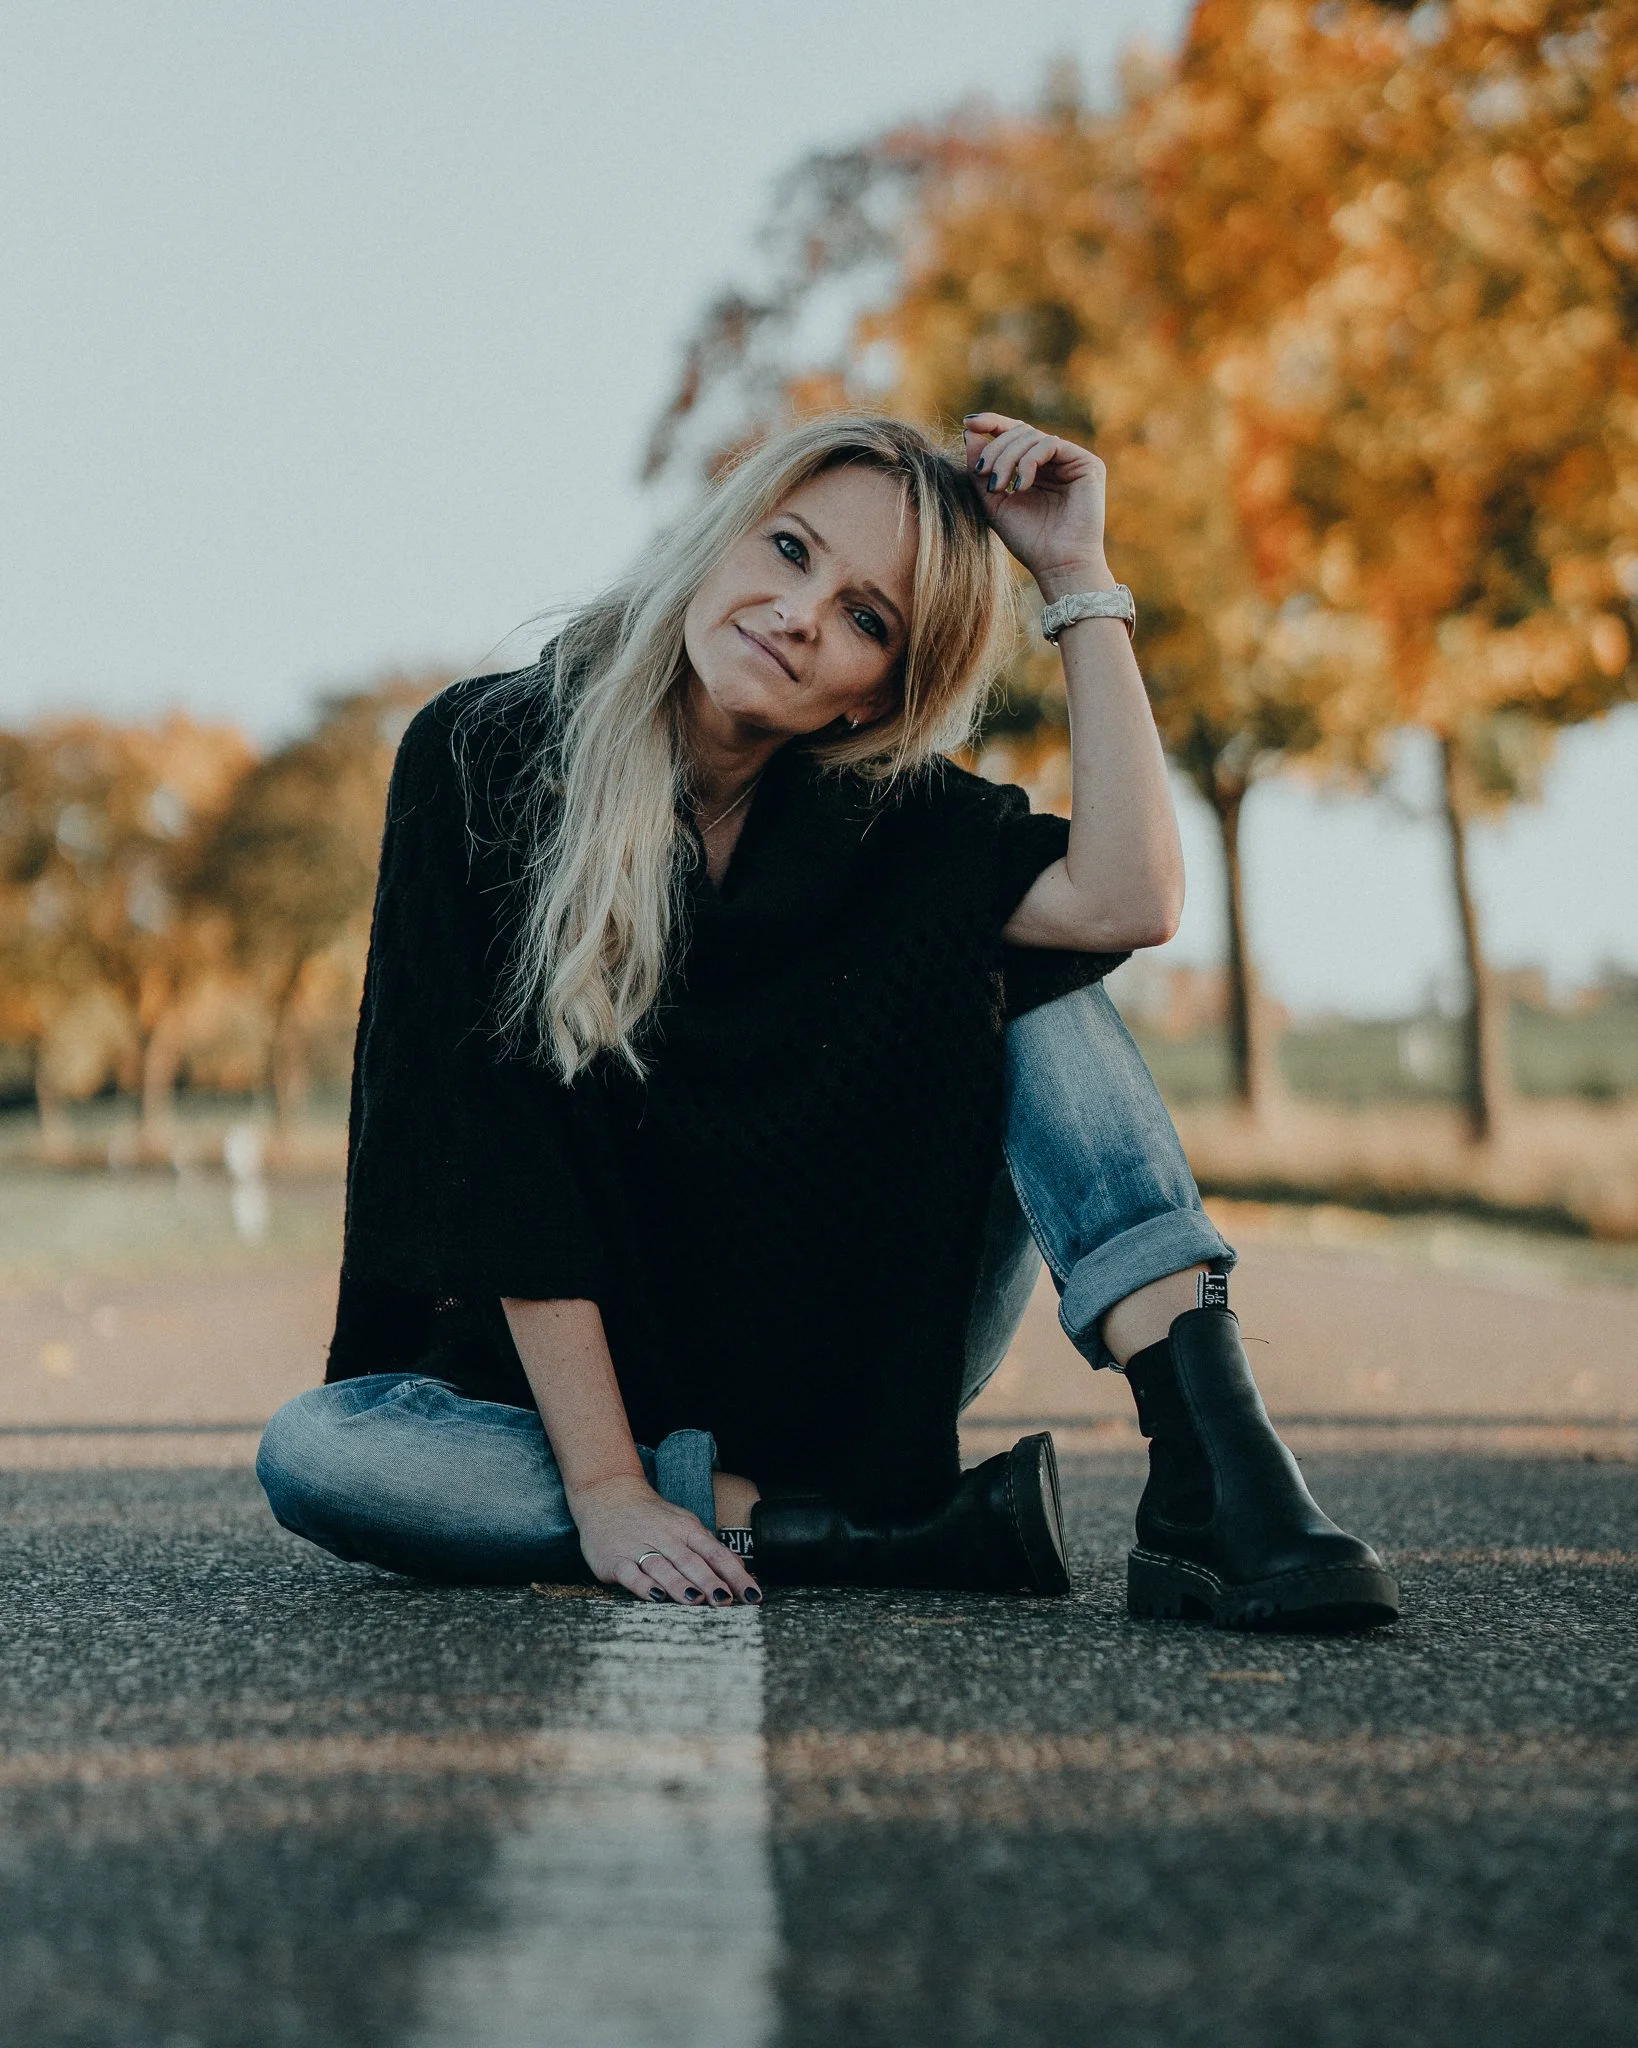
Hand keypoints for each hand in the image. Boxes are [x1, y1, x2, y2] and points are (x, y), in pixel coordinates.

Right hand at [568, 1472, 761, 1605]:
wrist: (608, 1494)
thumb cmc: (653, 1517)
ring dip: (680, 1584)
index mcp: (687, 1529)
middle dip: (710, 1582)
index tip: (752, 1596)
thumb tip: (740, 1567)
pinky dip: (644, 1586)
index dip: (736, 1576)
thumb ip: (710, 1548)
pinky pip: (631, 1574)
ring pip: (663, 1567)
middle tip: (726, 1602)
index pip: (717, 1554)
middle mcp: (666, 1537)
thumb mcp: (684, 1525)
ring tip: (697, 1600)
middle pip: (692, 1561)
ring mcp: (639, 1547)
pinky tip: (656, 1597)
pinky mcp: (615, 1560)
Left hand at [962, 413, 1110, 597]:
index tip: (968, 422)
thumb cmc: (1028, 541)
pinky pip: (1050, 445)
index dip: (991, 423)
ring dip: (1008, 457)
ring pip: (1032, 436)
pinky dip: (1029, 461)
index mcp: (1034, 468)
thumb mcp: (993, 502)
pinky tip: (1022, 486)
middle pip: (1019, 432)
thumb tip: (969, 432)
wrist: (1058, 565)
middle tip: (983, 474)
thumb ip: (980, 470)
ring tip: (1000, 487)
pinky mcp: (1087, 464)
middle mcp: (1054, 461)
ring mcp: (1071, 461)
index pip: (1013, 434)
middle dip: (996, 449)